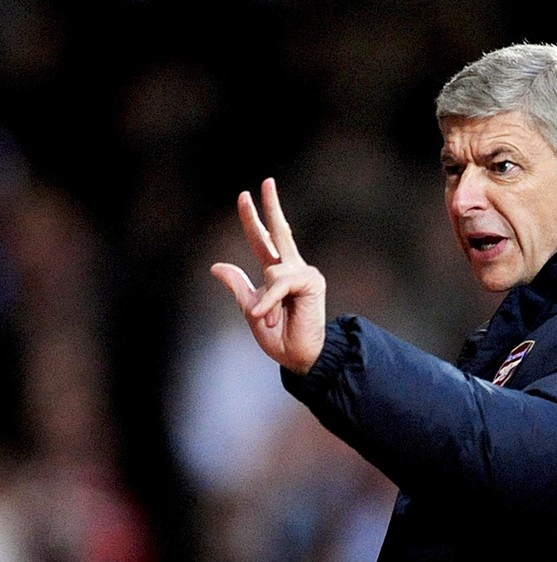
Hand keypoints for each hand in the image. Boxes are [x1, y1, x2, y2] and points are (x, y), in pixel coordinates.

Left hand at [210, 177, 325, 374]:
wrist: (299, 356)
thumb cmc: (278, 336)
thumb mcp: (250, 309)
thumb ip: (237, 286)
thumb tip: (216, 266)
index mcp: (277, 273)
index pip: (262, 240)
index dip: (252, 219)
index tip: (245, 196)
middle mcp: (292, 269)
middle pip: (280, 231)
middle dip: (272, 207)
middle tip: (267, 181)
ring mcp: (304, 274)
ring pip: (271, 271)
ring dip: (265, 302)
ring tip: (270, 322)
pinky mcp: (312, 282)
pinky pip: (280, 283)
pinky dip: (270, 302)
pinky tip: (269, 318)